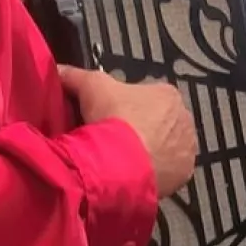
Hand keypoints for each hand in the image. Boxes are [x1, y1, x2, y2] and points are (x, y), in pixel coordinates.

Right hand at [59, 67, 197, 196]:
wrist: (119, 164)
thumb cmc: (111, 119)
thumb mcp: (89, 87)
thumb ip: (74, 75)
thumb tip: (58, 70)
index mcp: (168, 94)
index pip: (148, 97)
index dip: (127, 107)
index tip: (110, 119)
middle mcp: (184, 118)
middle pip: (159, 122)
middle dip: (142, 129)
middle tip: (116, 140)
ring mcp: (187, 147)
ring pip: (166, 147)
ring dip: (150, 151)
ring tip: (124, 160)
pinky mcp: (184, 173)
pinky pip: (170, 170)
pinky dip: (156, 172)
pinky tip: (136, 174)